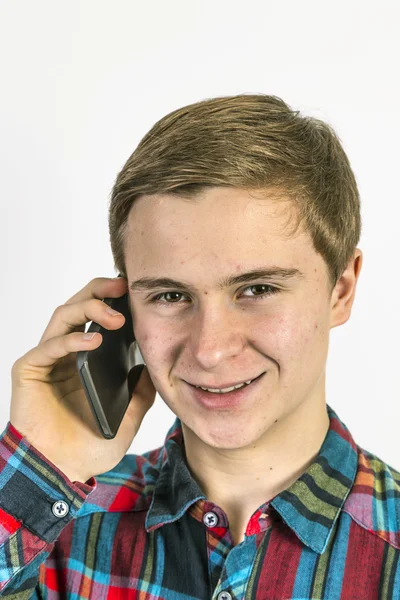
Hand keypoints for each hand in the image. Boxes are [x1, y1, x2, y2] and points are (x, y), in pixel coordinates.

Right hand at [10, 277, 155, 482]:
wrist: (61, 471)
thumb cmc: (87, 446)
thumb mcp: (128, 418)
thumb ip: (140, 393)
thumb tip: (152, 369)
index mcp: (85, 359)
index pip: (96, 319)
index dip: (112, 301)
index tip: (134, 291)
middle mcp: (64, 354)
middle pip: (78, 308)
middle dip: (100, 292)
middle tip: (122, 285)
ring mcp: (46, 361)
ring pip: (62, 318)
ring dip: (89, 309)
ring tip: (115, 316)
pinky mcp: (29, 371)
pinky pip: (48, 347)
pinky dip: (70, 341)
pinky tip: (92, 342)